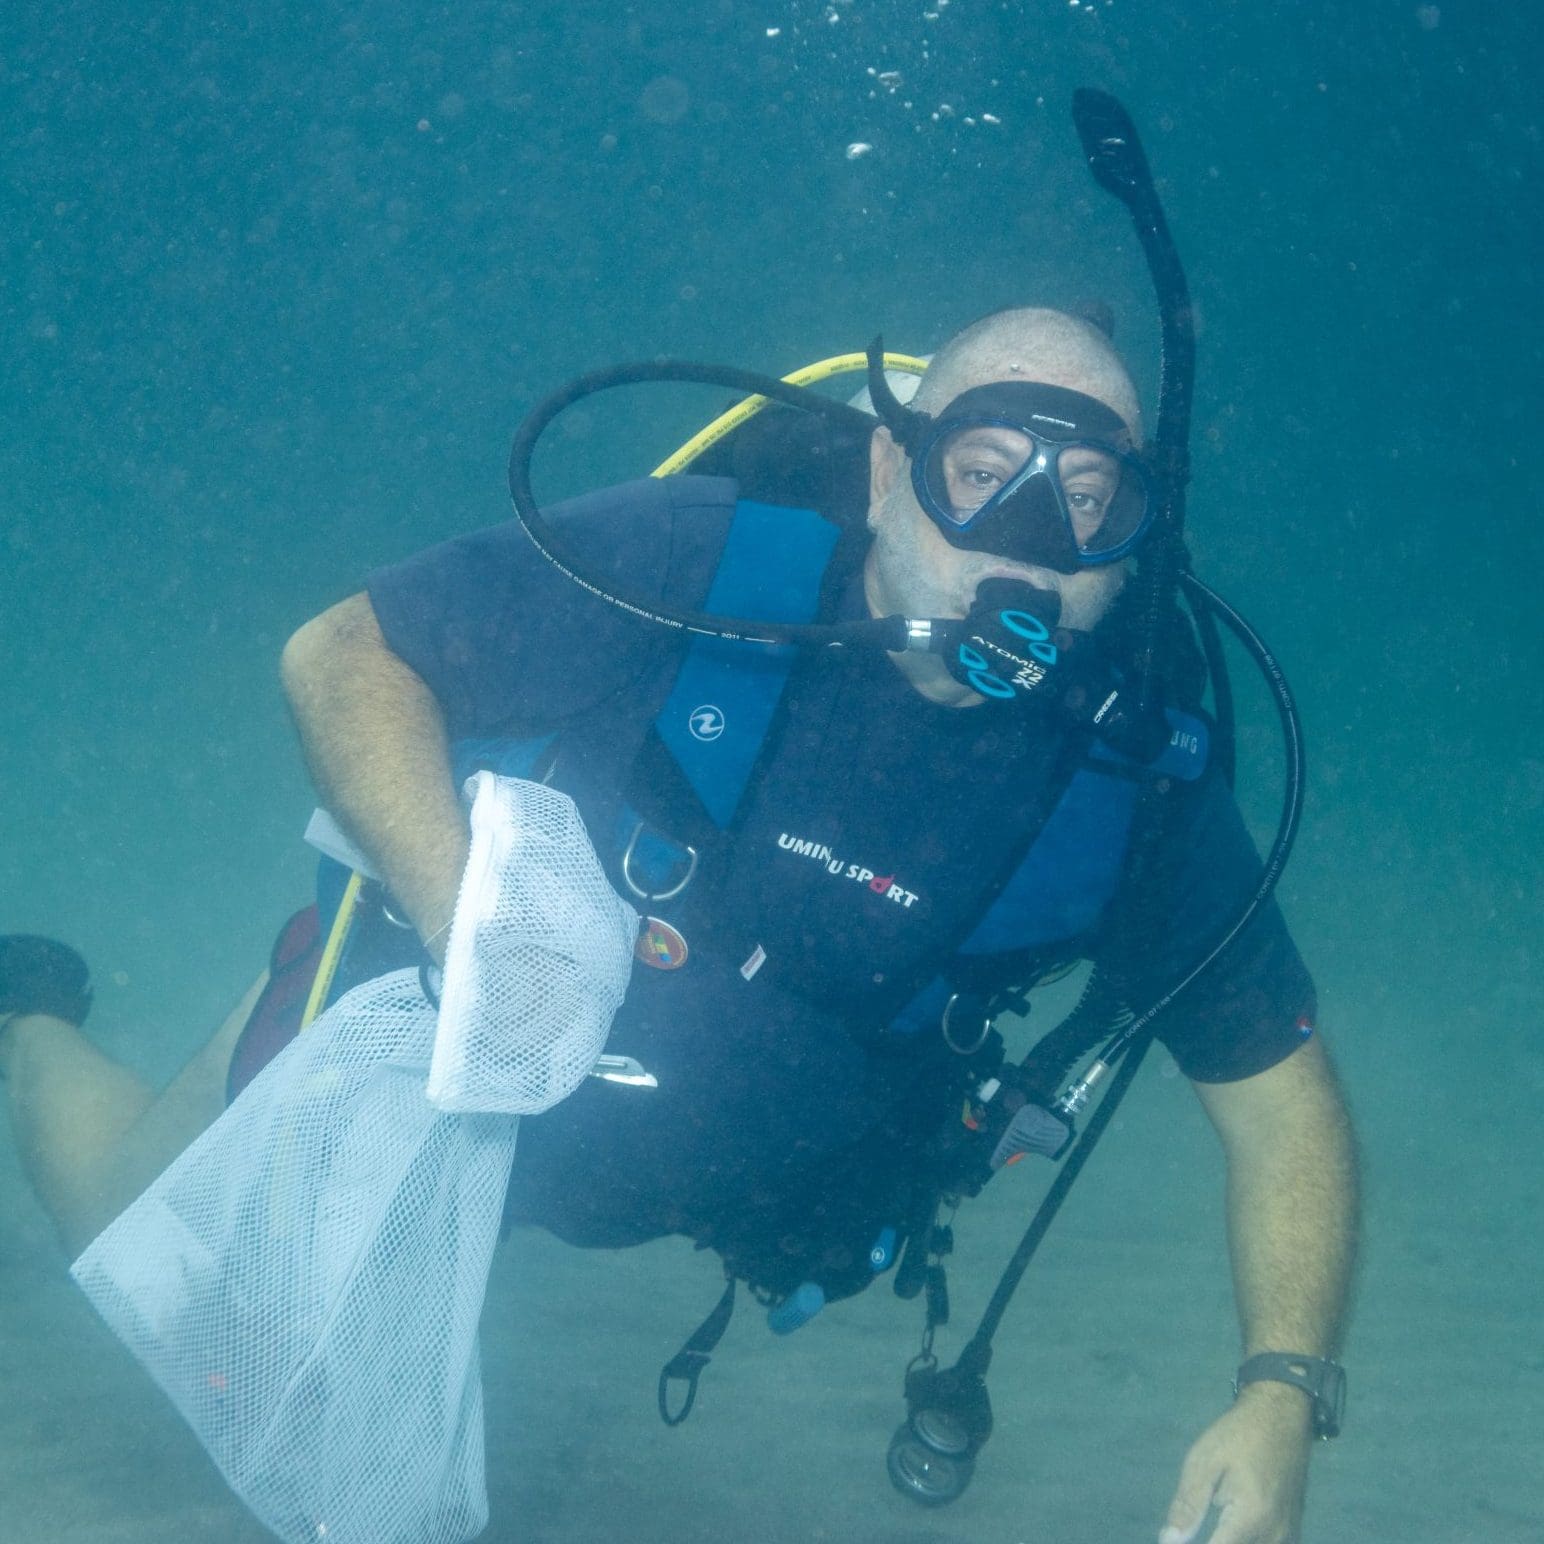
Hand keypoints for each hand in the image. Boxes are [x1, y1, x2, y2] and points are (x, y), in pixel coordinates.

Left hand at [1159, 1383, 1313, 1543]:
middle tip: (1199, 1513)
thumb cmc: (1239, 1435)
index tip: (1176, 1538)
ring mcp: (1288, 1537)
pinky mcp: (1292, 1532)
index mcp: (1250, 1520)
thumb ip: (1188, 1505)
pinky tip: (1231, 1527)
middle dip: (1214, 1540)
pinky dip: (1247, 1539)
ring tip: (1215, 1517)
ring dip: (1230, 1539)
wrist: (1282, 1417)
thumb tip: (1168, 1541)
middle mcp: (1275, 1537)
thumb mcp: (1204, 1461)